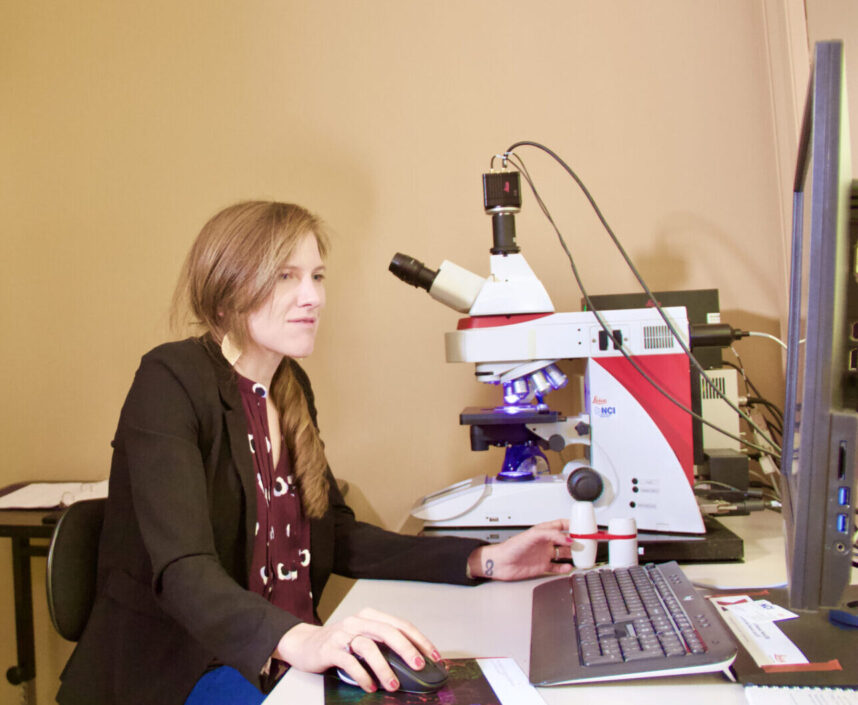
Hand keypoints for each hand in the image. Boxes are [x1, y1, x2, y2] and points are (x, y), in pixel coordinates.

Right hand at [274, 607, 441, 692]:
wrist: (303, 644)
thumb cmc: (339, 644)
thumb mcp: (363, 638)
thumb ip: (383, 645)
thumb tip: (413, 662)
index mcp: (370, 616)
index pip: (400, 624)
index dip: (419, 640)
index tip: (434, 656)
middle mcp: (357, 622)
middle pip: (387, 632)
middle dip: (406, 649)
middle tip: (419, 666)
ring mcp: (343, 634)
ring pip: (368, 646)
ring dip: (384, 667)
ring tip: (393, 685)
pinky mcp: (329, 649)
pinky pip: (349, 661)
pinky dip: (362, 675)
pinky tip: (370, 686)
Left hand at [467, 518, 573, 580]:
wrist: (501, 563)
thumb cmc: (511, 547)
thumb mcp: (532, 536)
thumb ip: (551, 535)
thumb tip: (567, 539)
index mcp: (542, 532)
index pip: (560, 525)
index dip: (571, 525)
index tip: (582, 527)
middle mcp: (544, 543)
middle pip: (565, 540)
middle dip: (576, 540)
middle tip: (585, 543)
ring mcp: (544, 555)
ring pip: (563, 553)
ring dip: (572, 554)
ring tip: (581, 555)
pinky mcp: (542, 567)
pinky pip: (557, 567)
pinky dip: (564, 567)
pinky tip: (569, 567)